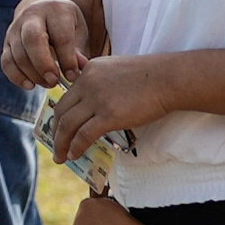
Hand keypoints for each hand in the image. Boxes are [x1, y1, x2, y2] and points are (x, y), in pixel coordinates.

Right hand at [0, 0, 100, 89]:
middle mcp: (31, 15)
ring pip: (18, 53)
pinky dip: (16, 76)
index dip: (67, 59)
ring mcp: (15, 28)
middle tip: (54, 81)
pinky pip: (6, 61)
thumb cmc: (66, 25)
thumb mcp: (78, 31)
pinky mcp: (6, 42)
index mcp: (56, 9)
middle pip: (32, 39)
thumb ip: (78, 51)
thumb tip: (80, 71)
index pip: (60, 36)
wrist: (43, 8)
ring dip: (32, 73)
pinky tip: (30, 86)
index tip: (73, 76)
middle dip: (43, 64)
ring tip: (49, 84)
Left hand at [48, 49, 180, 156]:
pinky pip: (83, 135)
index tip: (59, 128)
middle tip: (55, 145)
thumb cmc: (151, 75)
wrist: (169, 78)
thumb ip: (100, 78)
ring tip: (60, 157)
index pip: (67, 96)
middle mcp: (87, 83)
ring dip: (61, 144)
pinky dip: (75, 147)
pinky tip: (74, 155)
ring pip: (68, 125)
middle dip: (55, 131)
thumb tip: (93, 93)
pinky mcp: (108, 115)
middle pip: (61, 111)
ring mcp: (96, 99)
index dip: (60, 115)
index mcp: (89, 71)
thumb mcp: (117, 67)